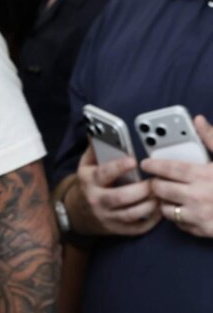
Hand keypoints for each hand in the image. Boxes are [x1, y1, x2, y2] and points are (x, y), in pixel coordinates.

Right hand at [73, 145, 159, 235]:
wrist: (78, 212)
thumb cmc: (88, 184)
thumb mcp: (86, 166)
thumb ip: (95, 150)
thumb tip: (100, 133)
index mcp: (89, 181)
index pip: (103, 174)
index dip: (118, 167)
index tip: (133, 161)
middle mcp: (96, 199)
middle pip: (120, 197)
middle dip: (141, 189)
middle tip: (154, 182)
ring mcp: (107, 216)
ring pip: (131, 213)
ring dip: (149, 205)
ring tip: (160, 195)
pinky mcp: (117, 229)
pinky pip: (138, 227)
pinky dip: (151, 220)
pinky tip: (158, 209)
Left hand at [142, 115, 212, 237]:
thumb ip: (211, 139)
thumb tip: (199, 121)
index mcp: (203, 175)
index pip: (169, 168)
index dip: (154, 164)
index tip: (146, 163)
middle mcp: (198, 196)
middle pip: (161, 189)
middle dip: (156, 183)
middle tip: (157, 180)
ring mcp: (199, 215)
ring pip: (165, 208)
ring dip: (164, 201)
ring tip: (170, 195)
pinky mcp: (202, 230)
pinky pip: (178, 224)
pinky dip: (177, 217)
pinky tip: (184, 209)